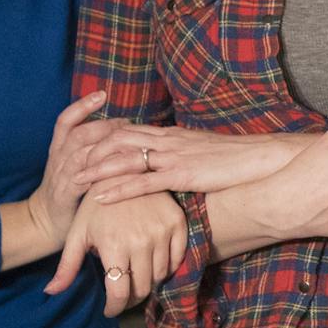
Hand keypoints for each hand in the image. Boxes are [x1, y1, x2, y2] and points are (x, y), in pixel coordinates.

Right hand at [23, 92, 120, 242]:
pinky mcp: (65, 194)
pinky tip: (117, 167)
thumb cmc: (68, 192)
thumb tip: (118, 132)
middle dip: (104, 126)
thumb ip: (89, 149)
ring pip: (80, 153)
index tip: (101, 93)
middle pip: (79, 134)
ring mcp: (60, 176)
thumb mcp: (73, 166)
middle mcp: (57, 159)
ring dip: (104, 146)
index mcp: (58, 149)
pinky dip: (99, 171)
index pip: (65, 120)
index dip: (82, 106)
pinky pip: (82, 178)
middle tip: (127, 123)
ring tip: (126, 143)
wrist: (44, 224)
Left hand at [44, 191, 186, 315]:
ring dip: (148, 282)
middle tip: (122, 295)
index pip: (119, 293)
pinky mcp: (177, 223)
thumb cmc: (95, 205)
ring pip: (160, 276)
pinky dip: (167, 267)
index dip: (114, 308)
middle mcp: (141, 241)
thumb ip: (67, 266)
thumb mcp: (77, 234)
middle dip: (130, 298)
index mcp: (114, 245)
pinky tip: (153, 263)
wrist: (122, 170)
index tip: (109, 310)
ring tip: (136, 277)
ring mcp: (162, 231)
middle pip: (142, 288)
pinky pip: (177, 259)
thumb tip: (50, 292)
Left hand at [77, 124, 318, 204]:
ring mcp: (173, 157)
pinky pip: (143, 182)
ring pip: (124, 158)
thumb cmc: (236, 158)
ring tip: (73, 179)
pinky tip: (99, 197)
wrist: (261, 157)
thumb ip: (181, 153)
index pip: (129, 129)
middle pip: (118, 139)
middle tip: (66, 161)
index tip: (81, 146)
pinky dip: (117, 189)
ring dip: (95, 169)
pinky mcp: (182, 175)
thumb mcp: (202, 150)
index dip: (102, 137)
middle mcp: (168, 140)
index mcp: (171, 134)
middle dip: (89, 150)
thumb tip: (167, 161)